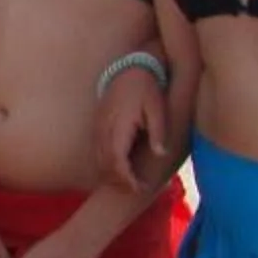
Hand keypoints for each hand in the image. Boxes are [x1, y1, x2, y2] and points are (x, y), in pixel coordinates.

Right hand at [95, 68, 166, 191]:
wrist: (129, 69)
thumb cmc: (146, 88)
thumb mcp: (158, 108)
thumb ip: (158, 131)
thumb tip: (160, 153)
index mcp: (119, 125)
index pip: (117, 160)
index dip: (126, 178)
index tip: (139, 187)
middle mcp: (104, 129)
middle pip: (105, 164)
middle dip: (119, 182)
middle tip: (138, 189)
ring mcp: (98, 128)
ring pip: (98, 160)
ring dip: (111, 176)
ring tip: (131, 182)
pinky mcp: (97, 127)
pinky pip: (97, 152)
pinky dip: (106, 165)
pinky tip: (121, 168)